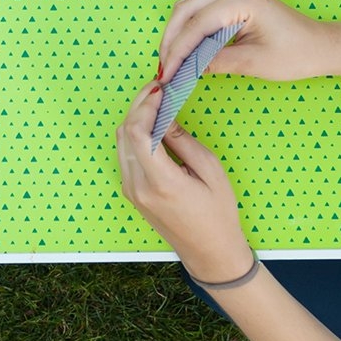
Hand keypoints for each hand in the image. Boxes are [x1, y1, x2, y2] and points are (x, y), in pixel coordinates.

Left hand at [116, 81, 253, 281]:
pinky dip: (134, 135)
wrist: (210, 252)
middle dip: (139, 106)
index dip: (145, 106)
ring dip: (135, 118)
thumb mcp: (210, 171)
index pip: (138, 133)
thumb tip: (165, 114)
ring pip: (121, 142)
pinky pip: (125, 155)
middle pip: (125, 133)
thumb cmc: (218, 213)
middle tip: (156, 88)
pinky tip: (152, 124)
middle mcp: (139, 186)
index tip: (159, 89)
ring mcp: (131, 190)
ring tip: (155, 101)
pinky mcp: (131, 192)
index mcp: (161, 182)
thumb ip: (183, 141)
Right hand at [157, 0, 336, 83]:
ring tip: (170, 61)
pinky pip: (201, 10)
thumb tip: (185, 68)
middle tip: (163, 68)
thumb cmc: (297, 54)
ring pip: (189, 8)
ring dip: (177, 34)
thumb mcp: (255, 63)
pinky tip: (185, 50)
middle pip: (186, 10)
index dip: (178, 50)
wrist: (321, 46)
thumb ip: (216, 62)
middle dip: (171, 40)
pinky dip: (189, 29)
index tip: (166, 72)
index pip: (197, 24)